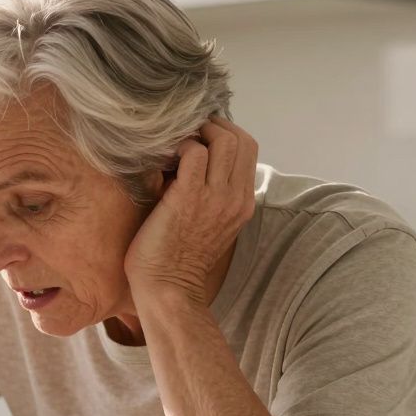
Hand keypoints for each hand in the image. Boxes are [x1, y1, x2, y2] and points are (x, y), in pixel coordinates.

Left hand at [125, 116, 257, 304]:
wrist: (169, 289)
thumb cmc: (179, 259)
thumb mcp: (210, 224)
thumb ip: (213, 196)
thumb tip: (195, 163)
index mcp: (243, 203)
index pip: (249, 149)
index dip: (226, 133)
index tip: (203, 136)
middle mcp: (236, 197)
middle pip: (242, 138)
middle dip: (214, 126)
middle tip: (190, 134)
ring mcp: (215, 196)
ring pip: (224, 140)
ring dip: (198, 133)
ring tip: (178, 146)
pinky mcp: (189, 196)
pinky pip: (194, 153)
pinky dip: (181, 147)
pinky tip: (166, 161)